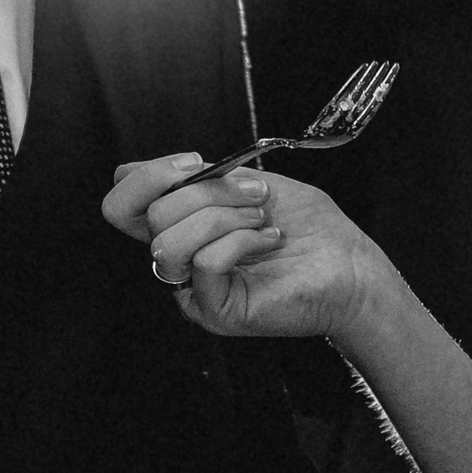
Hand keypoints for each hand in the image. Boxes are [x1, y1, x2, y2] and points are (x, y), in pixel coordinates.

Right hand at [103, 154, 378, 341]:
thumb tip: (150, 169)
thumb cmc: (310, 226)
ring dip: (223, 217)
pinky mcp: (214, 310)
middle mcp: (181, 259)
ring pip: (169, 241)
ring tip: (261, 220)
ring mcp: (194, 289)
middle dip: (207, 192)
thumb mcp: (247, 181)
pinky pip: (204, 262)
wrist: (349, 264)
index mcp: (182, 226)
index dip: (148, 176)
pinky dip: (241, 241)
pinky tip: (270, 241)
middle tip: (255, 195)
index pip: (122, 204)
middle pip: (151, 215)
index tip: (194, 161)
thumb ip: (197, 175)